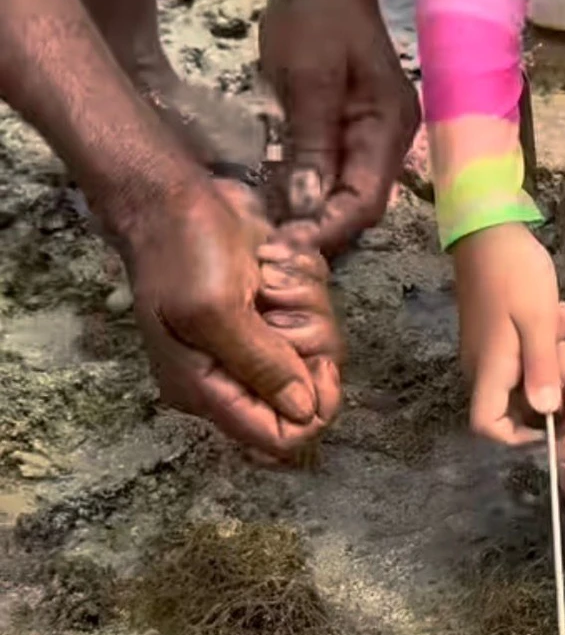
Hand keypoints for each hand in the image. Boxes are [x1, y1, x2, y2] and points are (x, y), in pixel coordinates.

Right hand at [125, 177, 341, 456]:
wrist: (174, 197)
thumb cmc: (183, 253)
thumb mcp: (214, 312)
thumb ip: (260, 364)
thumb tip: (304, 413)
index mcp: (208, 389)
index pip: (279, 437)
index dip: (312, 410)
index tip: (320, 364)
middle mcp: (235, 371)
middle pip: (311, 384)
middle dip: (307, 335)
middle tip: (274, 300)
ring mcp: (257, 336)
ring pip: (321, 338)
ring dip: (305, 298)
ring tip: (266, 272)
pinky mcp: (274, 303)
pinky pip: (317, 303)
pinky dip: (304, 277)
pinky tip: (272, 257)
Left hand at [259, 0, 419, 252]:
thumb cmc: (315, 19)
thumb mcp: (308, 81)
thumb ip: (311, 145)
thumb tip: (307, 209)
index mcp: (389, 127)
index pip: (366, 200)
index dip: (328, 230)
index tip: (283, 249)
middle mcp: (390, 138)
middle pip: (360, 203)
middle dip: (320, 230)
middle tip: (269, 251)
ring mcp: (373, 133)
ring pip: (347, 192)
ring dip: (312, 215)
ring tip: (269, 235)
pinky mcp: (351, 127)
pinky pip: (334, 172)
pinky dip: (309, 191)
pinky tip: (276, 204)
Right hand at [455, 223, 564, 445]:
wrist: (489, 230)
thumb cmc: (513, 273)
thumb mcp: (537, 319)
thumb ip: (541, 368)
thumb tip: (547, 414)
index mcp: (489, 370)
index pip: (491, 427)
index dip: (523, 437)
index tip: (559, 419)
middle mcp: (484, 367)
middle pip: (518, 406)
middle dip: (554, 392)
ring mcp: (492, 350)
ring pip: (528, 378)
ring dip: (554, 361)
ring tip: (564, 326)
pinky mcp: (500, 334)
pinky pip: (527, 354)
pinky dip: (547, 343)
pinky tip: (558, 316)